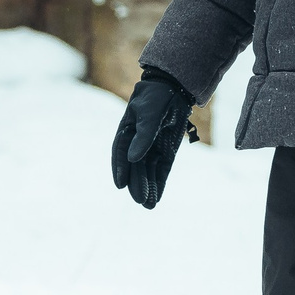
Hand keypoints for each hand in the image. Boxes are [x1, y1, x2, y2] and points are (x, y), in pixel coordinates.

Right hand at [112, 69, 195, 208]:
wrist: (174, 88)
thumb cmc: (156, 98)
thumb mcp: (149, 115)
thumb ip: (143, 136)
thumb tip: (133, 159)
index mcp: (126, 131)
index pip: (120, 153)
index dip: (120, 169)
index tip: (120, 185)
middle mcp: (136, 143)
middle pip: (135, 167)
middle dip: (137, 184)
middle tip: (140, 201)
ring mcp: (151, 147)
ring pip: (148, 172)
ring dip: (148, 188)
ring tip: (149, 205)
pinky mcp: (165, 151)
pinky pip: (161, 170)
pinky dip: (159, 183)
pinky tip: (156, 197)